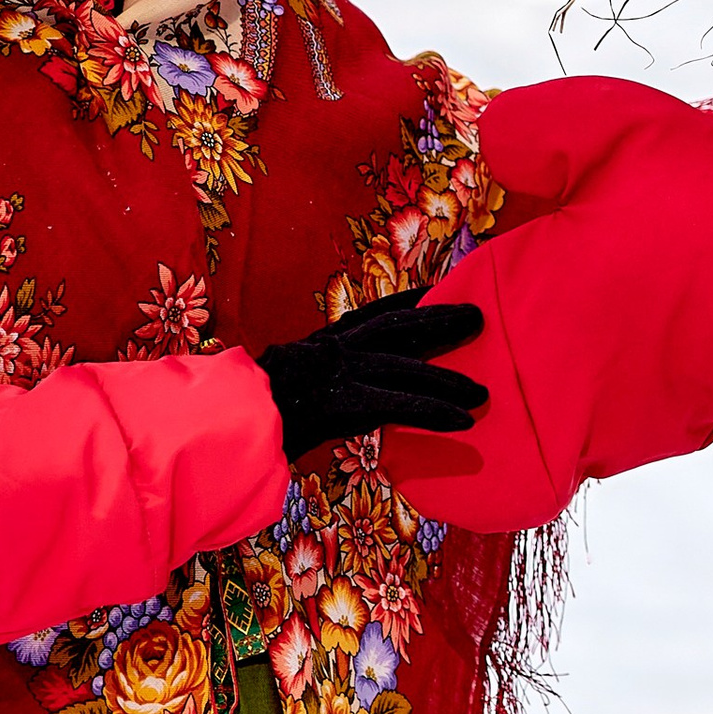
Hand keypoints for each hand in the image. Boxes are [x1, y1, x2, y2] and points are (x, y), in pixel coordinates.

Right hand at [256, 287, 488, 459]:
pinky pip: (401, 404)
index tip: (436, 291)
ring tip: (484, 391)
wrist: (228, 422)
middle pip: (399, 327)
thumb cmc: (253, 412)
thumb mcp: (289, 384)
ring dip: (450, 378)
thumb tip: (333, 396)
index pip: (373, 314)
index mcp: (321, 342)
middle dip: (440, 320)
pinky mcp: (345, 401)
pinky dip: (435, 411)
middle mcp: (335, 348)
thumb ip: (317, 381)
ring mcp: (341, 372)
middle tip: (479, 315)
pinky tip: (463, 419)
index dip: (407, 301)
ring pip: (408, 367)